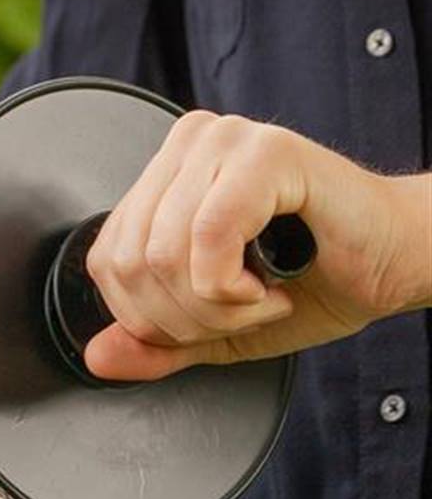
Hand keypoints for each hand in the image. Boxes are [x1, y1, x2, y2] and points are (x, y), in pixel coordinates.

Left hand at [83, 111, 431, 381]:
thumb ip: (155, 344)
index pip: (105, 258)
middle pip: (129, 261)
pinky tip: (271, 287)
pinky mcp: (264, 153)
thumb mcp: (216, 327)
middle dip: (185, 317)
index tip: (209, 318)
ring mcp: (224, 141)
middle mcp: (188, 145)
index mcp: (165, 173)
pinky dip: (234, 288)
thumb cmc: (316, 279)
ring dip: (216, 306)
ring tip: (261, 297)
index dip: (150, 314)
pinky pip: (209, 237)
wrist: (402, 262)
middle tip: (242, 311)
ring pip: (163, 253)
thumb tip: (97, 356)